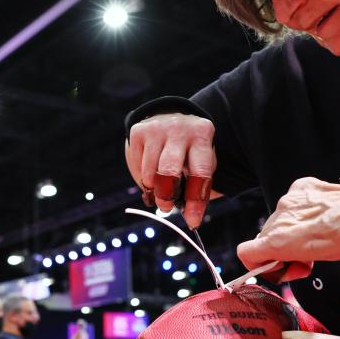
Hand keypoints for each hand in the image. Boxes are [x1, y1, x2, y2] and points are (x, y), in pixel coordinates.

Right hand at [125, 113, 218, 227]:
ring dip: (153, 188)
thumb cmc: (189, 149)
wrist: (169, 117)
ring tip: (160, 186)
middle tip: (165, 207)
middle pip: (169, 170)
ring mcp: (157, 128)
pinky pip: (137, 166)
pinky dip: (144, 177)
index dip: (195, 200)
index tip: (192, 221)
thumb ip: (196, 186)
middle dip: (166, 195)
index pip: (200, 172)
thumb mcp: (200, 161)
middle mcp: (180, 128)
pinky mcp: (138, 132)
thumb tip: (189, 216)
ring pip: (150, 172)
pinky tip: (151, 171)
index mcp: (202, 135)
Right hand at [237, 177, 339, 273]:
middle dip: (282, 249)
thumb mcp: (312, 259)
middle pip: (266, 236)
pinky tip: (323, 215)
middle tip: (306, 260)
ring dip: (293, 229)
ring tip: (319, 236)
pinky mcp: (302, 186)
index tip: (280, 267)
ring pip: (281, 219)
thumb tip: (282, 258)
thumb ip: (289, 257)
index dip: (258, 263)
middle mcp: (279, 218)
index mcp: (277, 240)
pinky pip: (294, 201)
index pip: (246, 251)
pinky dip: (304, 209)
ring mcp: (290, 199)